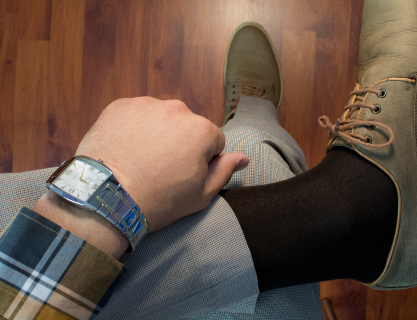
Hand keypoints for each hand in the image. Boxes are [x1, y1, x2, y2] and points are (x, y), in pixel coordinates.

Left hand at [75, 97, 247, 232]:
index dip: (202, 160)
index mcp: (202, 130)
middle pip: (187, 126)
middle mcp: (177, 109)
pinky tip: (125, 149)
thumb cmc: (158, 200)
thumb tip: (243, 157)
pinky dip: (134, 127)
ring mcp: (146, 104)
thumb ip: (225, 171)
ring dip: (157, 133)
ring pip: (161, 118)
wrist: (106, 198)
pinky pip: (136, 114)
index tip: (183, 175)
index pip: (214, 141)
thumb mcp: (200, 195)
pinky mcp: (121, 105)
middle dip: (180, 142)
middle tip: (160, 169)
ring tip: (140, 160)